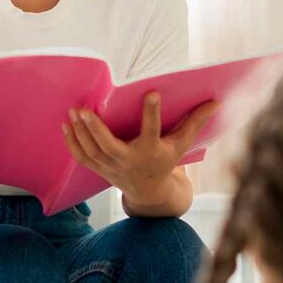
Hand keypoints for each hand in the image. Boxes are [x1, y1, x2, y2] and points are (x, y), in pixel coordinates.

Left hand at [61, 92, 219, 206]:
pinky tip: (66, 125)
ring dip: (80, 132)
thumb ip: (195, 122)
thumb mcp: (182, 143)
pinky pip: (82, 158)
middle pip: (109, 146)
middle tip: (84, 109)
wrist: (149, 191)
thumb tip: (216, 101)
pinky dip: (72, 143)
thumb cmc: (166, 160)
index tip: (150, 91)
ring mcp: (111, 167)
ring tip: (73, 111)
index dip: (151, 112)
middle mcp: (129, 160)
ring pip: (92, 151)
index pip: (152, 130)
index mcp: (151, 151)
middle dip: (95, 129)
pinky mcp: (99, 169)